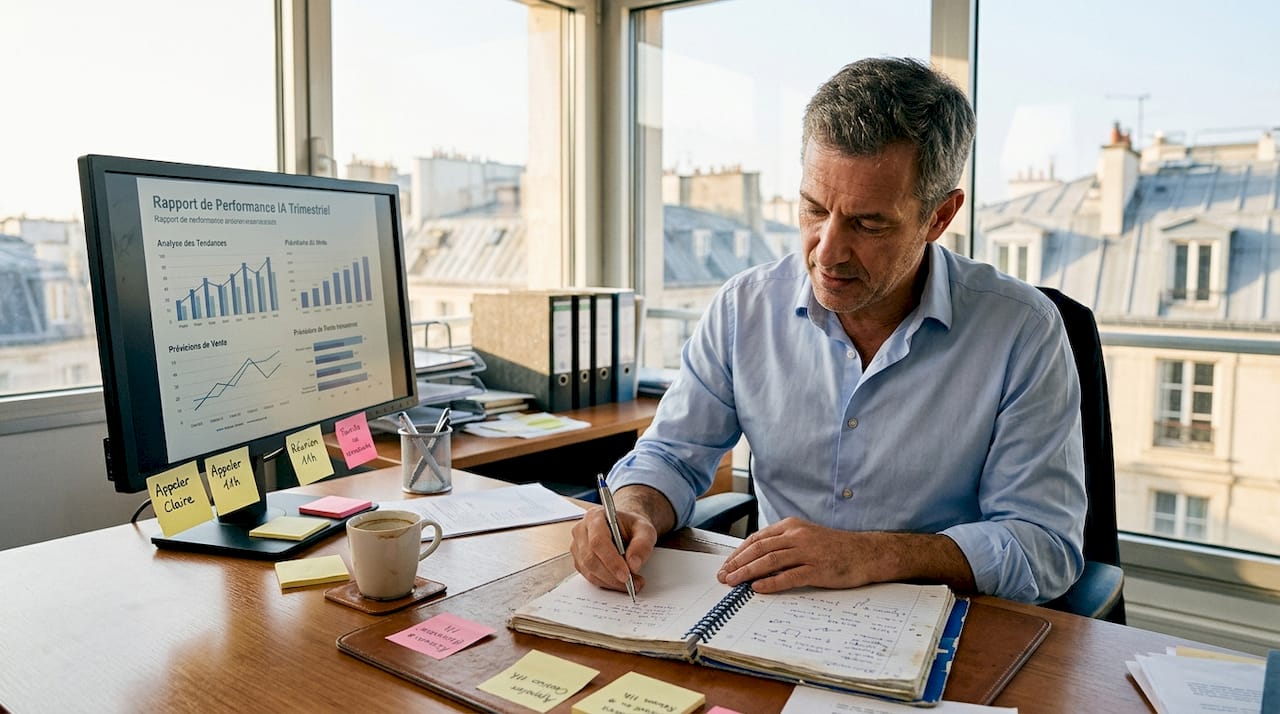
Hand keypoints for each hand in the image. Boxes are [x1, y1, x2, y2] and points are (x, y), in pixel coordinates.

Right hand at [570, 505, 658, 592]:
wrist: (624, 529)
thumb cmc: (632, 527)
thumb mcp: (645, 530)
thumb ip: (642, 544)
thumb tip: (633, 564)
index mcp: (595, 517)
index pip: (598, 541)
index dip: (611, 560)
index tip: (626, 575)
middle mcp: (581, 530)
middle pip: (591, 559)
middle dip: (613, 575)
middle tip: (633, 583)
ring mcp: (577, 547)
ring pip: (589, 571)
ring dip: (611, 582)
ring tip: (632, 583)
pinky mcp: (579, 561)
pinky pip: (590, 577)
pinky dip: (607, 583)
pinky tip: (620, 582)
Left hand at [716, 517, 875, 592]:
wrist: (865, 552)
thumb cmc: (833, 547)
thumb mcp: (805, 536)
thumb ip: (782, 543)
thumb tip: (754, 558)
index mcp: (791, 526)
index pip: (757, 539)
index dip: (738, 552)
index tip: (726, 565)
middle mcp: (797, 536)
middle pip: (759, 549)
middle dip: (737, 563)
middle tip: (723, 576)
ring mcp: (808, 552)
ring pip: (770, 561)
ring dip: (748, 572)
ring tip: (733, 582)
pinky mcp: (818, 569)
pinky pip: (790, 576)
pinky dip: (772, 582)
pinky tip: (758, 588)